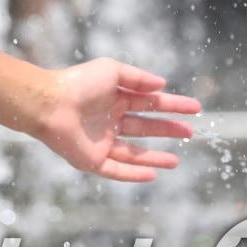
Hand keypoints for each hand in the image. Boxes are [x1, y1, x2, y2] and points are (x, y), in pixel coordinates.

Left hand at [32, 57, 202, 181]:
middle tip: (190, 132)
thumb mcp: (112, 71)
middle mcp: (108, 121)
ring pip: (133, 153)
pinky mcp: (91, 160)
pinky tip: (153, 175)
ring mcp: (100, 142)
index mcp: (113, 99)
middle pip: (145, 128)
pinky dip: (134, 174)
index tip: (196, 108)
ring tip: (176, 161)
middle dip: (168, 130)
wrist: (50, 104)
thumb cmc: (78, 83)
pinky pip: (116, 170)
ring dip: (154, 157)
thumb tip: (162, 85)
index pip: (149, 103)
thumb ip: (138, 78)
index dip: (172, 105)